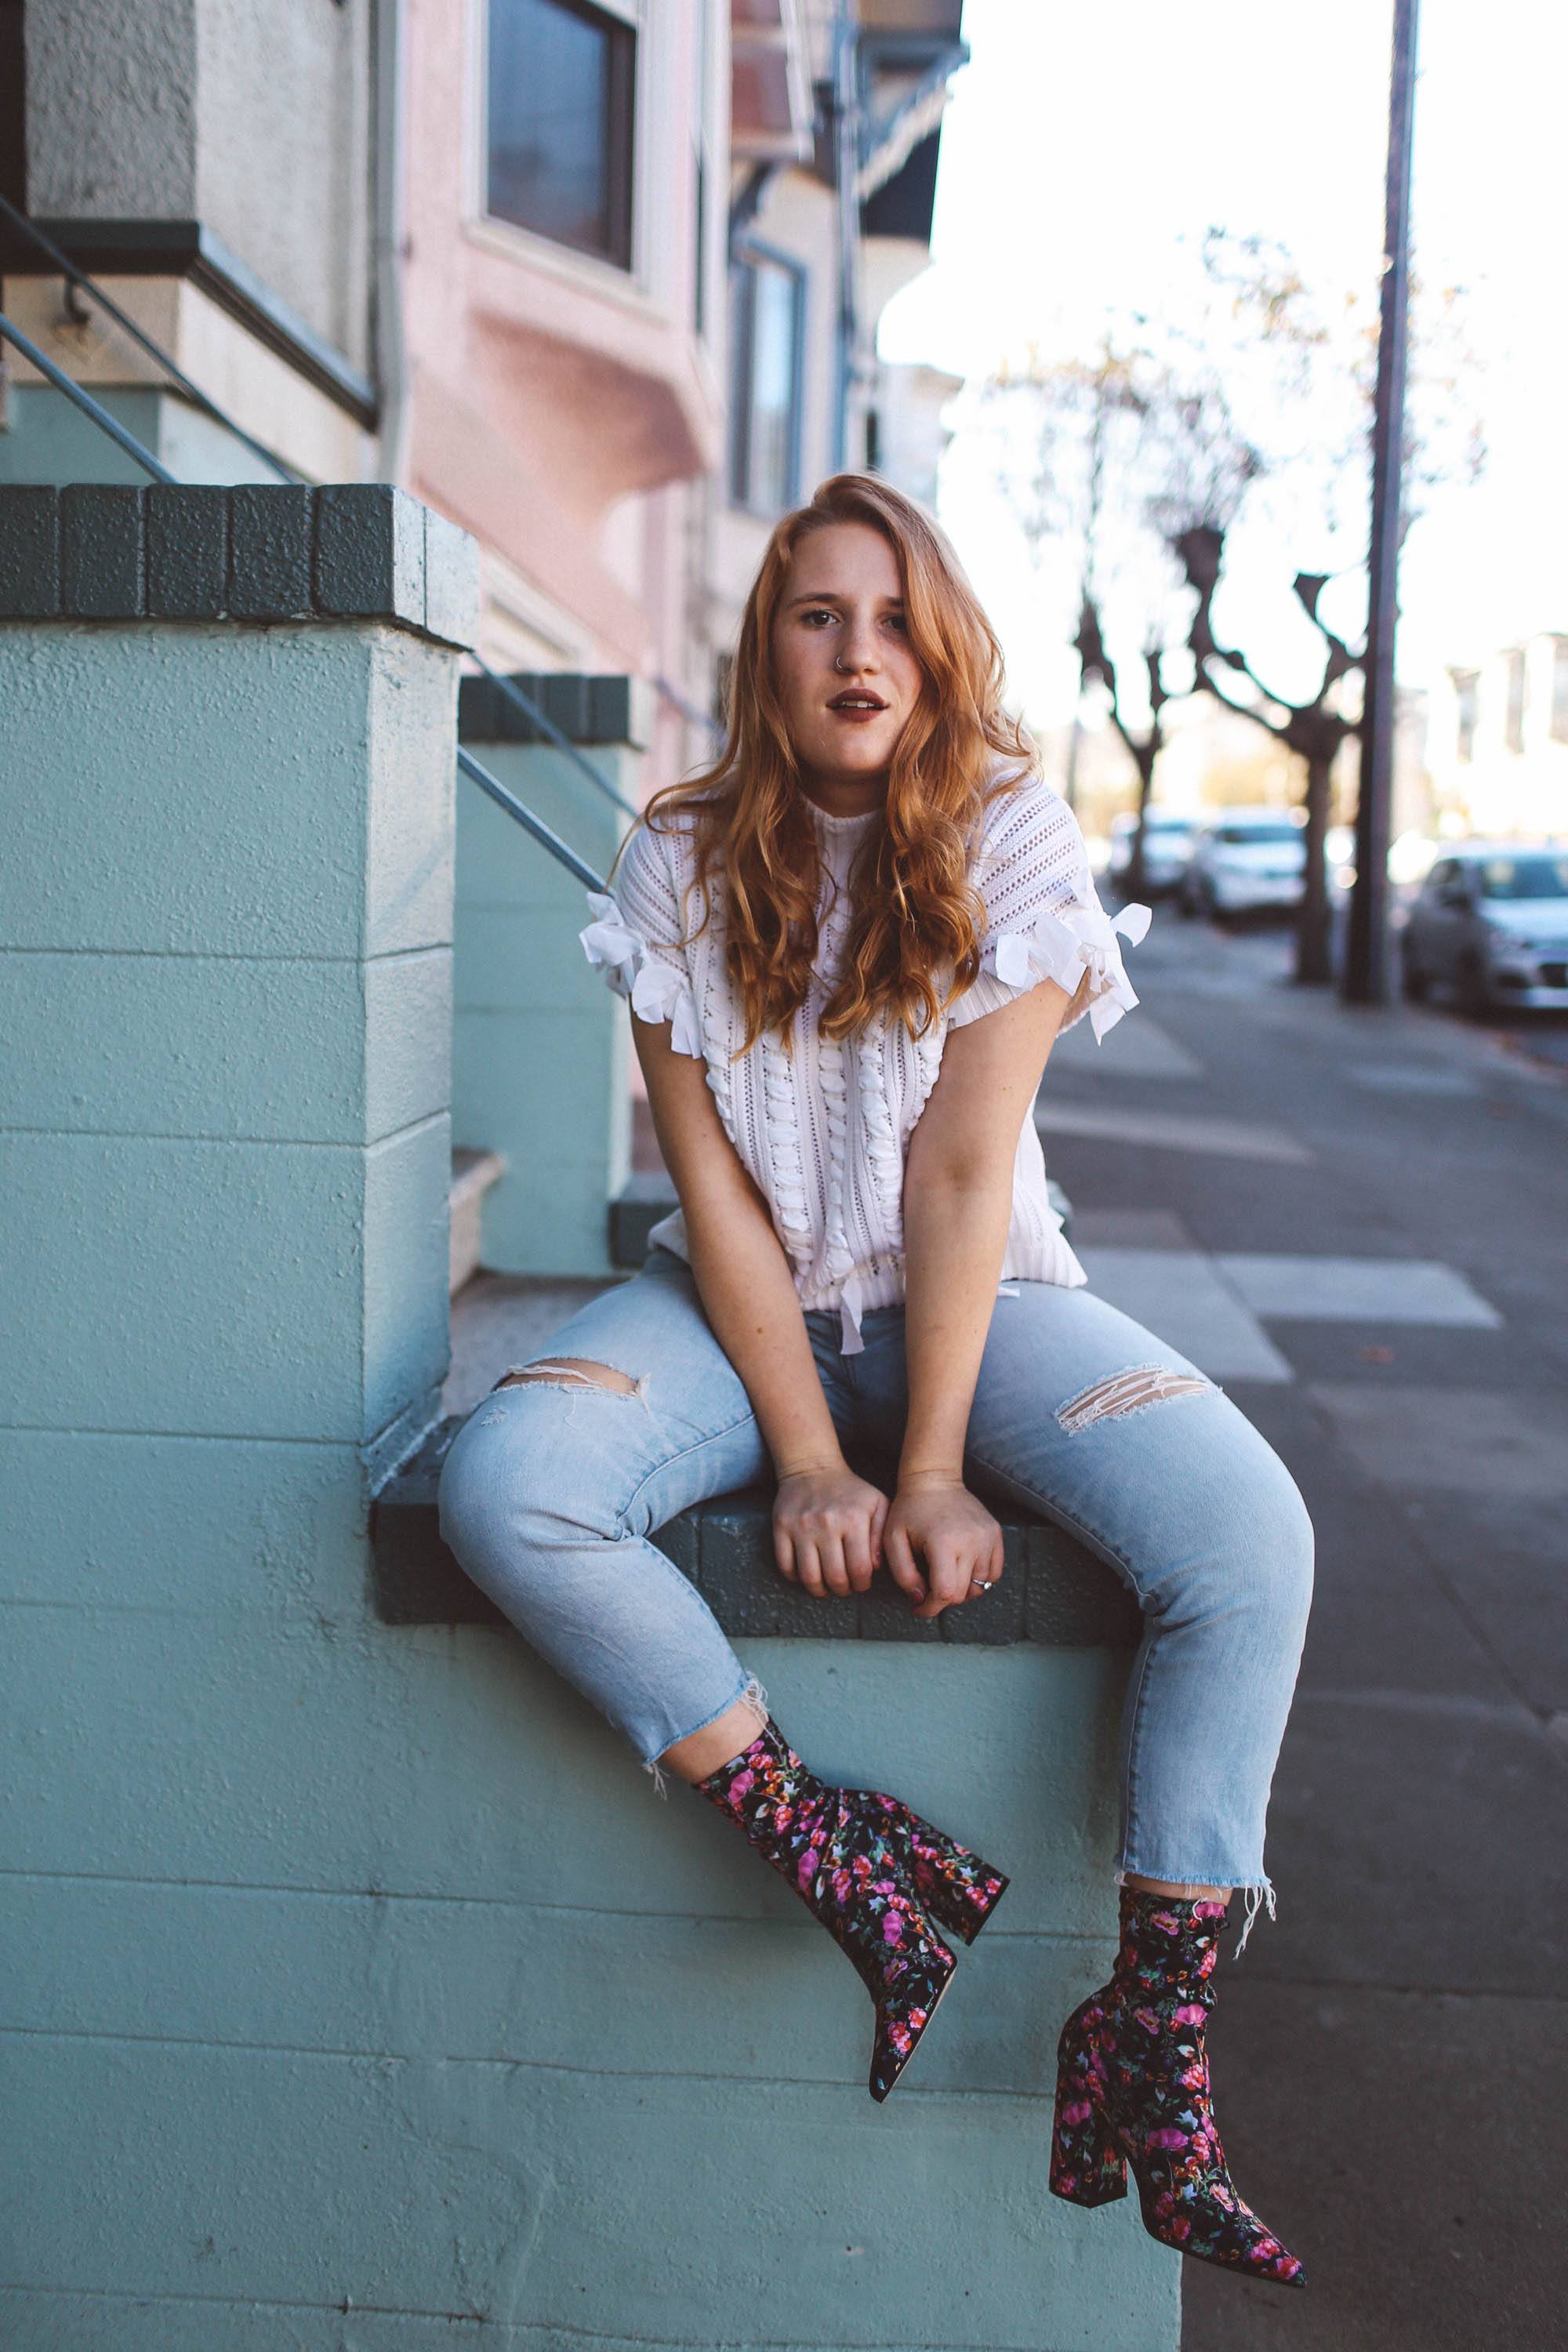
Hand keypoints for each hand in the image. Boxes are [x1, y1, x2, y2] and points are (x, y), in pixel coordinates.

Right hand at [772, 1462, 889, 1598]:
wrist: (813, 1468)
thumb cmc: (850, 1491)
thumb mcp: (877, 1504)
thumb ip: (881, 1536)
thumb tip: (876, 1567)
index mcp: (853, 1520)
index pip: (860, 1569)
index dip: (862, 1584)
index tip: (862, 1584)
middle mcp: (826, 1524)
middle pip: (835, 1577)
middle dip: (843, 1590)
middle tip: (845, 1588)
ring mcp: (801, 1527)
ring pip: (809, 1577)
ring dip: (820, 1590)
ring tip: (826, 1587)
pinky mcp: (781, 1527)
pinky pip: (785, 1565)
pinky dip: (795, 1578)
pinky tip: (807, 1575)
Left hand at [882, 1478, 1003, 1620]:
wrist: (934, 1479)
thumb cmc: (910, 1510)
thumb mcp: (893, 1540)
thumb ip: (903, 1574)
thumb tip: (920, 1599)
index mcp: (943, 1543)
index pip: (945, 1593)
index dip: (931, 1609)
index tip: (918, 1608)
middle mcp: (971, 1541)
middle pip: (963, 1593)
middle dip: (943, 1600)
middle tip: (927, 1590)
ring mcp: (987, 1537)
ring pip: (981, 1586)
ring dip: (962, 1590)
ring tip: (944, 1578)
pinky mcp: (995, 1534)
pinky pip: (995, 1572)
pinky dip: (980, 1579)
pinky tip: (962, 1570)